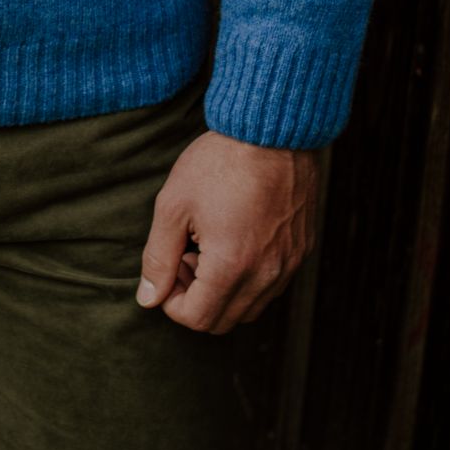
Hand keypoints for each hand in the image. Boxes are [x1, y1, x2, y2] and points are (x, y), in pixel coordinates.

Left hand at [134, 130, 319, 333]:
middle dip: (196, 299)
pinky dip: (249, 279)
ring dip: (223, 292)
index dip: (172, 302)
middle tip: (185, 256)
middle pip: (224, 321)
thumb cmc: (219, 162)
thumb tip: (147, 299)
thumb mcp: (174, 205)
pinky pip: (272, 286)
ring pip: (250, 308)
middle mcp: (266, 274)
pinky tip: (235, 238)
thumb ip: (158, 257)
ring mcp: (288, 264)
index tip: (169, 267)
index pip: (198, 319)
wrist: (272, 128)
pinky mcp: (301, 250)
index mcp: (232, 266)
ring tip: (209, 246)